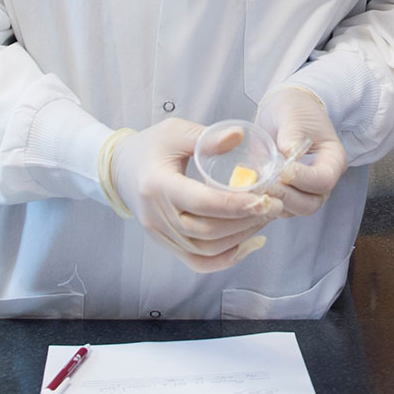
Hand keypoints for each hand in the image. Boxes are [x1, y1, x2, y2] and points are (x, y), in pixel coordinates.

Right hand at [104, 119, 278, 270]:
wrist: (120, 169)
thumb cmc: (150, 147)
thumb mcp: (175, 132)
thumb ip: (206, 137)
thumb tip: (239, 136)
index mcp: (157, 185)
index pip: (200, 202)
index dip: (234, 204)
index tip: (263, 198)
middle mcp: (156, 216)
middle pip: (206, 231)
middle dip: (244, 221)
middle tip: (273, 205)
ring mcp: (160, 234)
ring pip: (205, 249)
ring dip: (240, 237)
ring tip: (264, 217)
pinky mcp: (166, 244)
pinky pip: (197, 262)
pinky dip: (225, 259)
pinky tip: (249, 244)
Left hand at [255, 87, 348, 216]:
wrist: (286, 111)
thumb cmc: (296, 111)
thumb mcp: (295, 117)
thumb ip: (293, 137)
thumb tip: (289, 157)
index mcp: (333, 160)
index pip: (324, 180)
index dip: (304, 179)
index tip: (284, 169)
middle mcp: (322, 180)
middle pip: (311, 203)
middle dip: (288, 197)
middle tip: (268, 185)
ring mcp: (304, 190)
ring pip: (295, 210)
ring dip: (276, 203)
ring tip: (258, 189)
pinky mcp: (287, 193)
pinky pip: (279, 207)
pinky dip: (266, 203)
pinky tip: (253, 192)